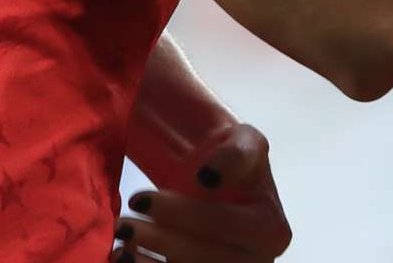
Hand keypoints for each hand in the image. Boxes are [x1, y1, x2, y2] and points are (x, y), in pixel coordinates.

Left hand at [113, 125, 292, 262]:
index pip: (221, 226)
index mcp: (271, 231)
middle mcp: (257, 261)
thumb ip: (236, 154)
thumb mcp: (245, 141)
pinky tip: (124, 257)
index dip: (181, 215)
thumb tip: (209, 178)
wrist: (219, 180)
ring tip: (120, 249)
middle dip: (161, 242)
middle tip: (124, 224)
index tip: (141, 198)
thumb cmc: (232, 160)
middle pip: (205, 259)